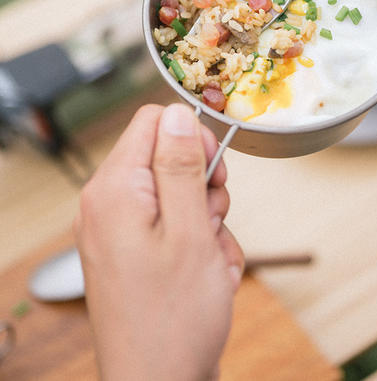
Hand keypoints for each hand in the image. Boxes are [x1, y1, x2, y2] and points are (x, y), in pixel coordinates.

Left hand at [74, 104, 243, 380]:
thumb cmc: (173, 319)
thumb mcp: (189, 230)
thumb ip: (181, 164)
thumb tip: (177, 111)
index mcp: (114, 189)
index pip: (154, 121)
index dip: (191, 136)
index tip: (214, 171)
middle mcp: (109, 204)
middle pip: (169, 157)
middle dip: (204, 186)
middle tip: (212, 222)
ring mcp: (120, 230)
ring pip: (180, 194)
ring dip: (208, 221)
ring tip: (209, 260)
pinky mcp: (134, 252)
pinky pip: (175, 226)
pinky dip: (199, 244)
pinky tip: (205, 276)